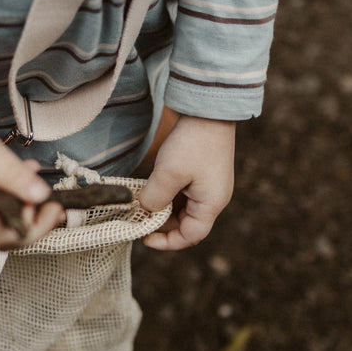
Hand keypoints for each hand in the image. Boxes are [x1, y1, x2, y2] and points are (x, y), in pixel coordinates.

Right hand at [0, 103, 64, 249]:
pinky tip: (13, 183)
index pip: (2, 237)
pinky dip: (5, 208)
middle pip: (0, 241)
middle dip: (31, 226)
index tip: (53, 209)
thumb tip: (40, 195)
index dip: (33, 229)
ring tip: (32, 183)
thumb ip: (11, 174)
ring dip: (19, 215)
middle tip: (51, 203)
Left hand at [138, 114, 235, 250]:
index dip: (167, 242)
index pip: (190, 236)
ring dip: (162, 208)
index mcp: (212, 204)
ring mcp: (208, 186)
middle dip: (161, 224)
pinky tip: (152, 188)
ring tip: (142, 201)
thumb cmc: (193, 142)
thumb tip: (144, 211)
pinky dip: (167, 196)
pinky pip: (183, 195)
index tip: (144, 239)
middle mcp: (213, 198)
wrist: (209, 108)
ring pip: (182, 209)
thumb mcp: (168, 174)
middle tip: (138, 217)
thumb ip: (154, 198)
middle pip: (186, 224)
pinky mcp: (201, 175)